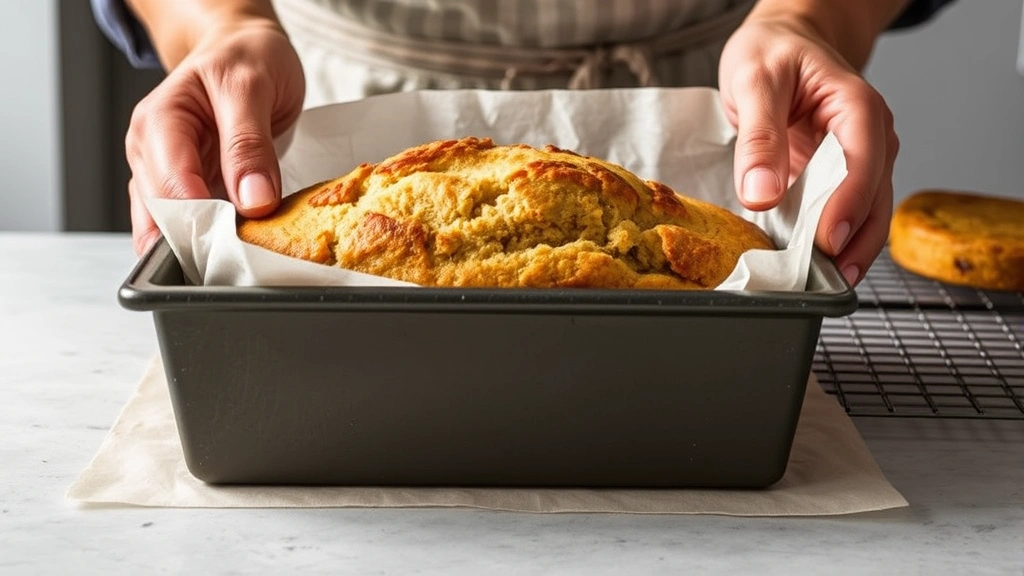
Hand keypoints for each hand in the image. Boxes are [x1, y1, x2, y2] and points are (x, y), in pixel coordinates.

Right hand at [125, 17, 304, 254]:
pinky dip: (211, 239)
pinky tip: (234, 247)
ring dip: (205, 245)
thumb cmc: (245, 58)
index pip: (172, 187)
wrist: (245, 48)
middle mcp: (151, 152)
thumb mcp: (251, 87)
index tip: (243, 236)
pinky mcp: (187, 188)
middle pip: (165, 215)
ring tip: (241, 254)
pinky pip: (190, 224)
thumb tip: (252, 200)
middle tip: (247, 252)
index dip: (206, 218)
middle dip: (204, 237)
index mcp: (158, 123)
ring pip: (171, 228)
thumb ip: (249, 144)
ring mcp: (164, 173)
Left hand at [719, 14, 897, 285]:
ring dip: (848, 249)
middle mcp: (869, 137)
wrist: (782, 42)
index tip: (828, 240)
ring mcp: (859, 160)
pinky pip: (843, 214)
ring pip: (867, 213)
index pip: (864, 160)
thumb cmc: (773, 53)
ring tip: (822, 283)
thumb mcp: (755, 82)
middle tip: (826, 279)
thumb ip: (759, 137)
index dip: (849, 204)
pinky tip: (812, 264)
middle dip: (855, 241)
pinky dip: (830, 240)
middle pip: (876, 197)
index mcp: (856, 106)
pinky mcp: (840, 178)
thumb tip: (760, 193)